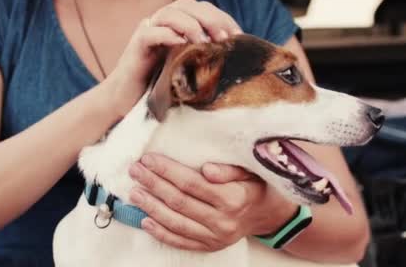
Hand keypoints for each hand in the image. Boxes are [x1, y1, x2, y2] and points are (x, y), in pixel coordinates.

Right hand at [104, 0, 241, 111]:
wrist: (126, 102)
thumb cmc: (159, 87)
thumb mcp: (188, 69)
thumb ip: (204, 58)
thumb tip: (235, 59)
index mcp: (176, 25)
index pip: (202, 9)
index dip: (222, 17)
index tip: (239, 35)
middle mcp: (161, 23)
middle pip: (187, 4)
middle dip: (210, 18)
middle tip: (225, 38)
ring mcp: (147, 32)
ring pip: (169, 13)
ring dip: (190, 24)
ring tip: (205, 41)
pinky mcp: (135, 47)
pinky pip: (150, 33)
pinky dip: (167, 35)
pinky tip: (181, 44)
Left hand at [128, 154, 297, 251]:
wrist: (270, 215)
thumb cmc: (258, 186)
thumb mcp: (251, 170)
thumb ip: (229, 169)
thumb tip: (205, 168)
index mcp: (233, 198)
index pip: (191, 183)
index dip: (167, 171)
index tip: (149, 159)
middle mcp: (223, 220)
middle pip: (179, 201)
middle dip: (153, 184)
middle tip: (135, 170)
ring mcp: (215, 237)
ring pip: (176, 222)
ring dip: (151, 207)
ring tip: (134, 192)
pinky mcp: (210, 246)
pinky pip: (181, 241)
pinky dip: (161, 232)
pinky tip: (145, 220)